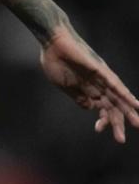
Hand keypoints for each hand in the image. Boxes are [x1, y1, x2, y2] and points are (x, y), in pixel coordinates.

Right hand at [40, 25, 138, 142]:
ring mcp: (100, 78)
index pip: (101, 108)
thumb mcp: (64, 85)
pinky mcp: (100, 70)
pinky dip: (125, 94)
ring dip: (127, 112)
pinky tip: (134, 103)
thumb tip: (89, 108)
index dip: (102, 120)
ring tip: (137, 125)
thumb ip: (77, 96)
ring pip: (117, 98)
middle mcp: (98, 85)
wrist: (52, 43)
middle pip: (112, 107)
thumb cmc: (54, 62)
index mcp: (87, 89)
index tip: (98, 131)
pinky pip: (115, 85)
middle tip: (121, 140)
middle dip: (117, 123)